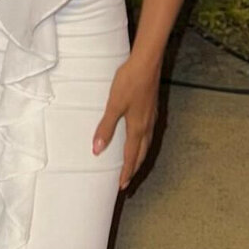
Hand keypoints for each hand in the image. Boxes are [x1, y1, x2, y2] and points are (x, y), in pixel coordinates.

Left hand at [91, 55, 160, 190]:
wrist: (147, 62)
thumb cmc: (130, 82)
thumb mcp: (114, 106)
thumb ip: (106, 128)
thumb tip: (97, 150)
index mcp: (137, 128)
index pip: (132, 156)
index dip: (126, 172)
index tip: (122, 186)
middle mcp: (147, 126)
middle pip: (142, 153)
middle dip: (135, 169)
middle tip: (129, 181)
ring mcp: (151, 116)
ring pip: (147, 143)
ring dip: (140, 156)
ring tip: (134, 164)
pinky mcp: (152, 107)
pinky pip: (149, 132)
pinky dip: (143, 143)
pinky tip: (140, 137)